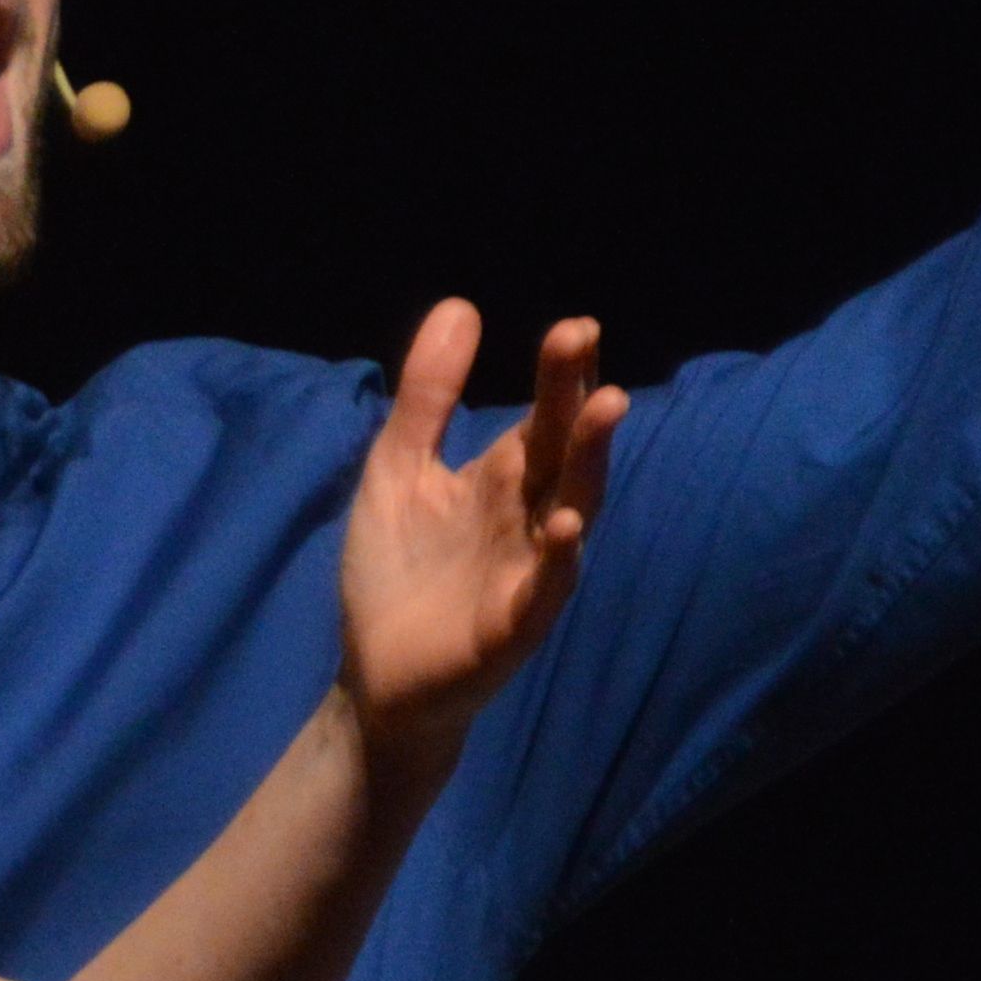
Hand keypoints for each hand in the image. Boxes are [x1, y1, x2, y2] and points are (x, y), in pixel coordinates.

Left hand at [339, 310, 620, 761]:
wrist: (376, 676)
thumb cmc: (396, 571)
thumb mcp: (398, 467)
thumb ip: (427, 397)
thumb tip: (461, 304)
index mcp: (505, 479)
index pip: (542, 417)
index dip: (559, 375)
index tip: (574, 328)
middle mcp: (530, 518)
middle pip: (564, 453)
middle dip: (578, 401)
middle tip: (584, 343)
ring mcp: (529, 572)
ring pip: (572, 510)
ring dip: (589, 463)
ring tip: (604, 408)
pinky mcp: (513, 626)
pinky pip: (545, 588)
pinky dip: (558, 558)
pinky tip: (565, 525)